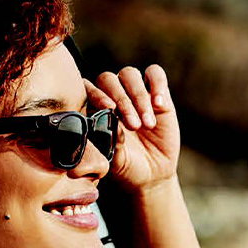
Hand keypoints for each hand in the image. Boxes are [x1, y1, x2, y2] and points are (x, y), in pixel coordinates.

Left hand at [86, 65, 178, 191]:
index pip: (88, 89)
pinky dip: (157, 86)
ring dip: (139, 97)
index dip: (97, 94)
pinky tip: (159, 106)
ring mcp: (134, 92)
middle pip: (109, 80)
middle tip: (133, 126)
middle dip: (122, 101)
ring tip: (147, 124)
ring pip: (130, 74)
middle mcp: (112, 96)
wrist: (152, 173)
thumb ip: (111, 141)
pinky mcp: (157, 93)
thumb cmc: (126, 166)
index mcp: (94, 109)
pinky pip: (155, 74)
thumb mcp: (116, 160)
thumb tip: (111, 122)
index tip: (108, 109)